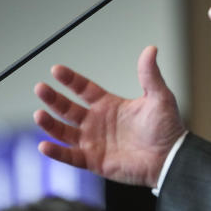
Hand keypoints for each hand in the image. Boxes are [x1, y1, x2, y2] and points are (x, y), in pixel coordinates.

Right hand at [33, 46, 185, 187]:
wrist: (170, 157)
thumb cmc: (167, 127)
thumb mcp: (159, 97)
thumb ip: (150, 74)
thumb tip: (151, 49)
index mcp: (110, 105)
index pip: (84, 89)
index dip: (70, 80)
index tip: (56, 69)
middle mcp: (97, 122)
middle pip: (68, 108)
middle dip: (53, 99)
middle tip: (40, 88)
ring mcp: (94, 142)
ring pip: (64, 132)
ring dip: (50, 124)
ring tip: (39, 114)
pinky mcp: (93, 161)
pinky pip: (69, 156)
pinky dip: (56, 152)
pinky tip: (44, 144)